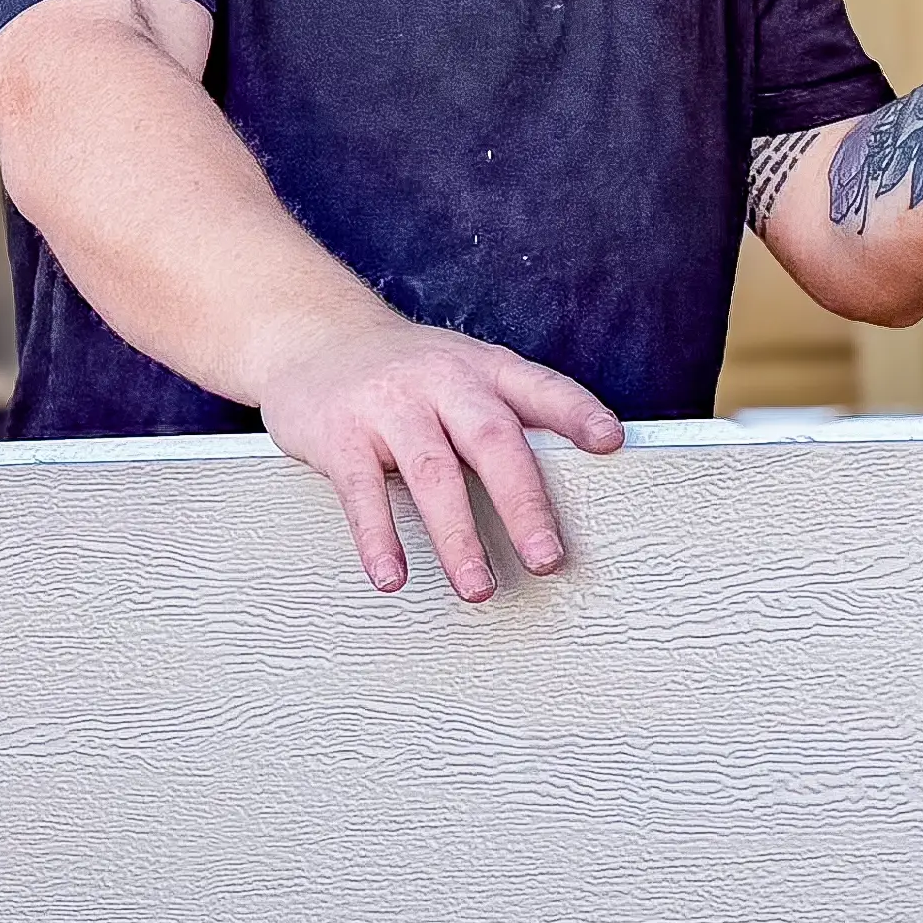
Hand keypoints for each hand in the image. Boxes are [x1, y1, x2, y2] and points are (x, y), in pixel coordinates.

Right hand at [242, 319, 623, 599]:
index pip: (539, 387)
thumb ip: (507, 417)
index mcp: (483, 368)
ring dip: (457, 536)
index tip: (611, 443)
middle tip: (546, 558)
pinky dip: (379, 538)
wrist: (312, 336)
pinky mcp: (341, 434)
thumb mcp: (462, 372)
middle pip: (491, 439)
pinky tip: (392, 575)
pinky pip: (362, 492)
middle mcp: (441, 380)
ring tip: (476, 587)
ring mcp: (389, 405)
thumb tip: (577, 477)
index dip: (576, 412)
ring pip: (433, 473)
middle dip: (523, 503)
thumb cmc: (404, 372)